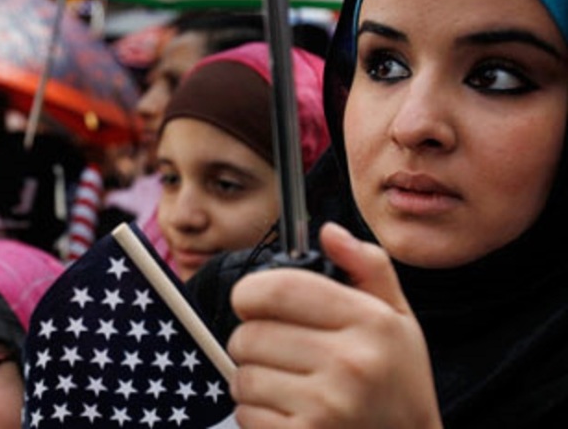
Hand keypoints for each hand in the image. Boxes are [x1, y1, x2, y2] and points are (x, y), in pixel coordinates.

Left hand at [228, 222, 441, 428]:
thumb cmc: (399, 386)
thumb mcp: (399, 321)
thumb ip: (367, 268)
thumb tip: (328, 231)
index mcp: (370, 322)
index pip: (278, 287)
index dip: (250, 292)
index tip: (252, 303)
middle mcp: (350, 363)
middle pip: (249, 334)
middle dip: (251, 342)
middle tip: (279, 354)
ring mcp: (327, 407)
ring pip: (242, 377)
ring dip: (253, 381)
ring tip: (289, 387)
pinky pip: (245, 414)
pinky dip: (257, 415)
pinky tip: (290, 415)